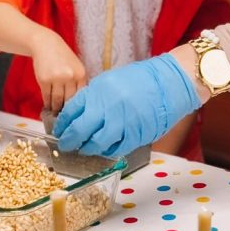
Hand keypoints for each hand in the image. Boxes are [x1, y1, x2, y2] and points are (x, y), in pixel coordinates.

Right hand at [31, 29, 86, 112]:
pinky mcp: (44, 79)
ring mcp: (57, 78)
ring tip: (55, 114)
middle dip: (66, 110)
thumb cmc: (62, 56)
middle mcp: (70, 76)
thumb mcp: (75, 66)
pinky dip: (47, 103)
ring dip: (55, 108)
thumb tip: (78, 104)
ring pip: (57, 100)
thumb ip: (78, 82)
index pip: (81, 96)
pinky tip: (47, 106)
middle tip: (64, 119)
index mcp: (81, 74)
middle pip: (69, 100)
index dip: (77, 107)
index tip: (75, 115)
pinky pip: (46, 96)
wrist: (46, 44)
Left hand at [54, 54, 200, 156]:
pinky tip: (105, 148)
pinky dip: (107, 150)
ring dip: (87, 148)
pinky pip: (115, 149)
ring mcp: (121, 122)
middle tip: (66, 145)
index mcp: (99, 90)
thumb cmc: (141, 80)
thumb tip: (78, 114)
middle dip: (70, 140)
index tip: (60, 130)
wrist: (169, 82)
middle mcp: (107, 107)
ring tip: (85, 148)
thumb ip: (95, 97)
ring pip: (96, 144)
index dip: (63, 124)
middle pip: (79, 130)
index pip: (72, 110)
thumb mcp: (111, 80)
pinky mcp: (135, 135)